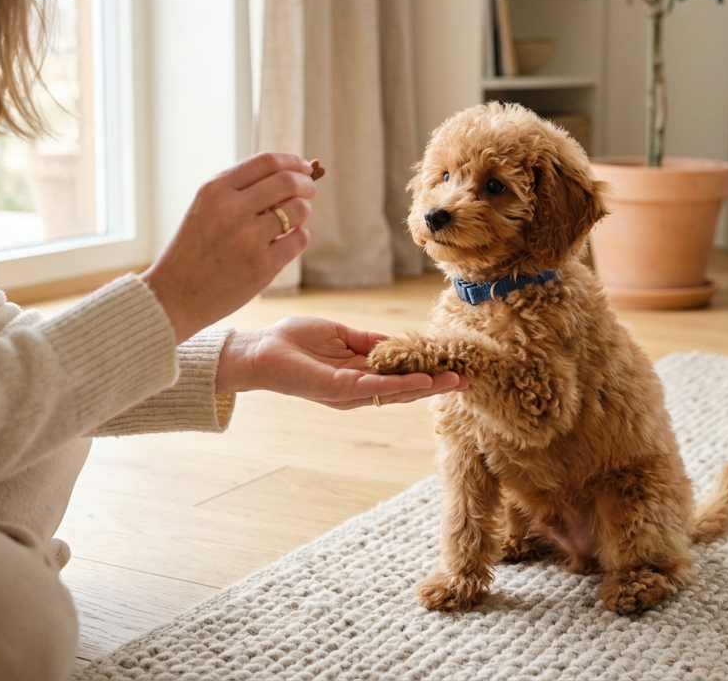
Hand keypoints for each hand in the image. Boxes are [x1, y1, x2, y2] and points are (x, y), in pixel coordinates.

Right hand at [142, 153, 315, 342]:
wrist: (175, 295)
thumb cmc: (195, 248)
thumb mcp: (205, 208)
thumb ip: (240, 189)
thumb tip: (290, 175)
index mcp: (215, 190)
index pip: (267, 162)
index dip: (293, 162)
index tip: (303, 168)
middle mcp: (230, 210)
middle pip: (288, 182)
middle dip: (306, 184)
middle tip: (309, 191)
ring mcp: (247, 239)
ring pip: (299, 210)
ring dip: (305, 210)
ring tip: (296, 218)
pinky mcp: (261, 266)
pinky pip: (299, 239)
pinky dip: (300, 236)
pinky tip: (288, 240)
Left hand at [215, 317, 468, 408]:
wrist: (260, 350)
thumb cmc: (293, 341)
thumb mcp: (340, 335)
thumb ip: (368, 341)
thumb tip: (396, 341)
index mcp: (359, 374)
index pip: (400, 375)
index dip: (427, 371)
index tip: (453, 366)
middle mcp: (358, 389)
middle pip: (405, 388)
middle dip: (436, 384)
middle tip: (467, 380)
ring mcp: (350, 392)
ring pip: (396, 391)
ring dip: (427, 386)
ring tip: (455, 382)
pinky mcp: (339, 389)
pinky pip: (376, 388)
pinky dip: (400, 384)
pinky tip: (423, 380)